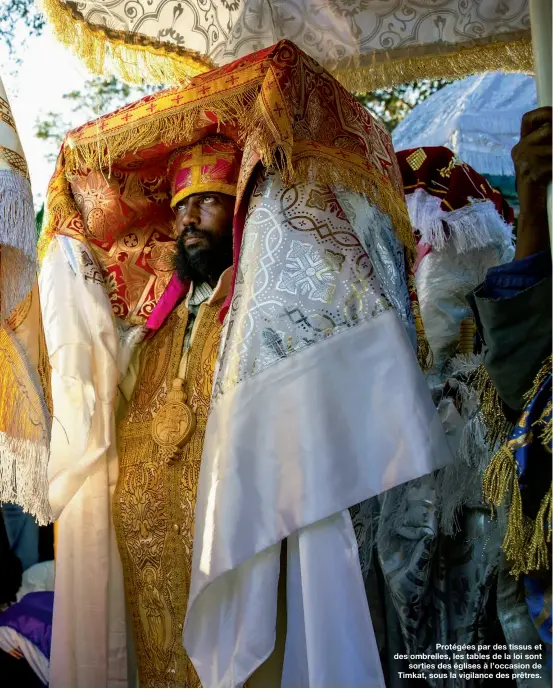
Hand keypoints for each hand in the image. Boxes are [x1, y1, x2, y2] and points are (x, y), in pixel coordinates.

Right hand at [512, 106, 551, 258]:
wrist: (533, 208)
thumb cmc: (541, 181)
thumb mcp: (543, 157)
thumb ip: (547, 142)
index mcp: (522, 144)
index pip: (529, 119)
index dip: (545, 113)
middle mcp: (519, 150)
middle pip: (548, 130)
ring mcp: (523, 162)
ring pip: (552, 147)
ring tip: (552, 168)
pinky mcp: (530, 173)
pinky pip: (552, 163)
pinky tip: (552, 176)